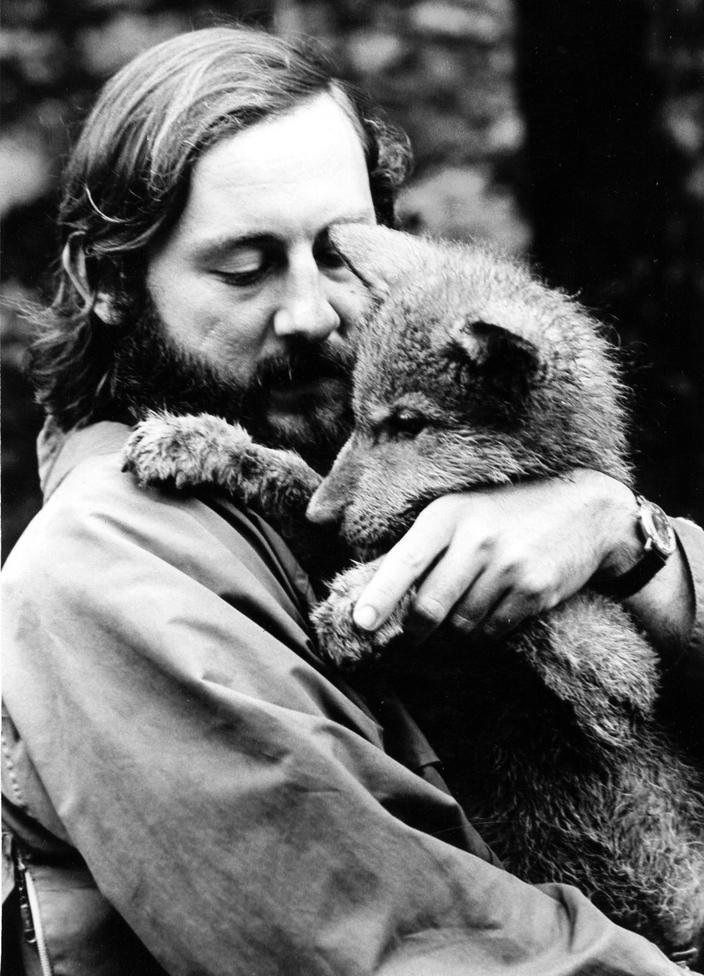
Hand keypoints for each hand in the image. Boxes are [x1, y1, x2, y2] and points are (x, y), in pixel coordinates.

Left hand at [352, 470, 638, 643]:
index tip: (360, 624)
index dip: (379, 597)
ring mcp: (508, 566)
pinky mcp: (535, 591)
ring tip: (462, 614)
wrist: (588, 510)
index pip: (405, 561)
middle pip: (429, 606)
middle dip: (415, 630)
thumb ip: (425, 544)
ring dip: (454, 632)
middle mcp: (476, 538)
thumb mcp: (464, 510)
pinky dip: (484, 633)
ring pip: (461, 625)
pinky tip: (490, 614)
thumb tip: (376, 587)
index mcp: (448, 513)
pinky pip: (493, 631)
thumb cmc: (510, 511)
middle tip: (412, 636)